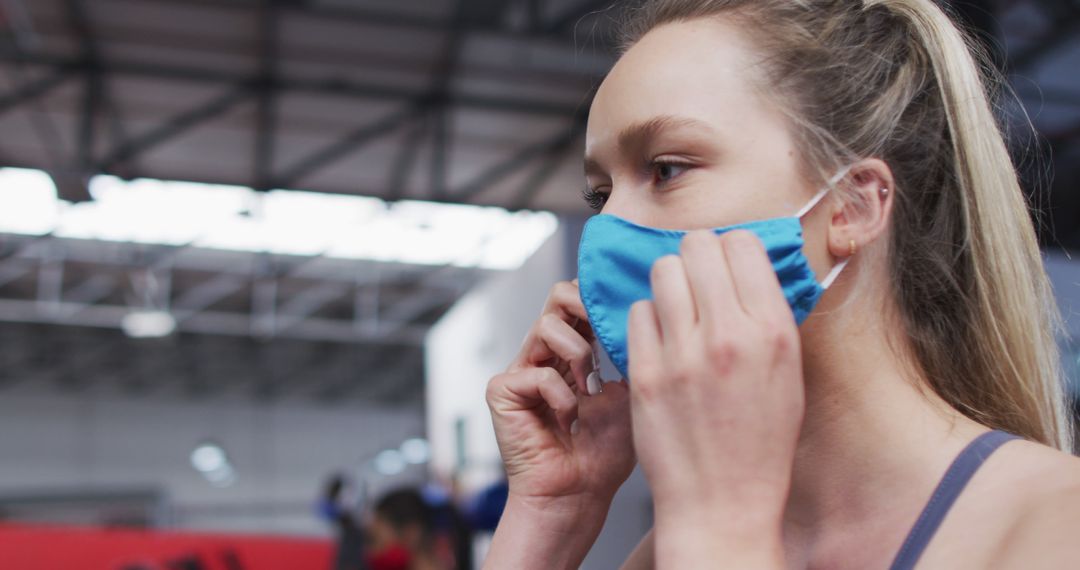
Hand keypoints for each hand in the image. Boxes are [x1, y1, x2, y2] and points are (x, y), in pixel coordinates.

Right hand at [484, 280, 634, 568]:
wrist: (578, 496)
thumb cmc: (604, 455)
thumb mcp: (631, 394)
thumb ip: (628, 353)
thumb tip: (641, 313)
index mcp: (576, 352)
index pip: (583, 301)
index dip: (602, 295)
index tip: (628, 304)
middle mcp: (546, 355)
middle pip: (558, 295)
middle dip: (585, 304)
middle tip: (604, 327)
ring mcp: (522, 371)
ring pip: (546, 326)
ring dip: (578, 355)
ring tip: (590, 390)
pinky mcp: (503, 391)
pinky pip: (536, 373)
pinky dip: (561, 396)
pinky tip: (569, 420)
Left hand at [627, 230, 803, 566]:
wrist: (721, 504)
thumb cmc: (759, 443)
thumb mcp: (787, 375)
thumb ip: (767, 317)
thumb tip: (747, 267)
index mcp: (771, 332)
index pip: (741, 244)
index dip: (731, 249)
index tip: (726, 265)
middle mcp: (727, 336)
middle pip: (696, 246)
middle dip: (696, 257)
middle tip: (697, 280)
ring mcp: (681, 354)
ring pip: (661, 272)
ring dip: (669, 284)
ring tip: (677, 310)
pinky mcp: (644, 374)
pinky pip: (637, 313)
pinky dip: (647, 319)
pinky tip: (659, 341)